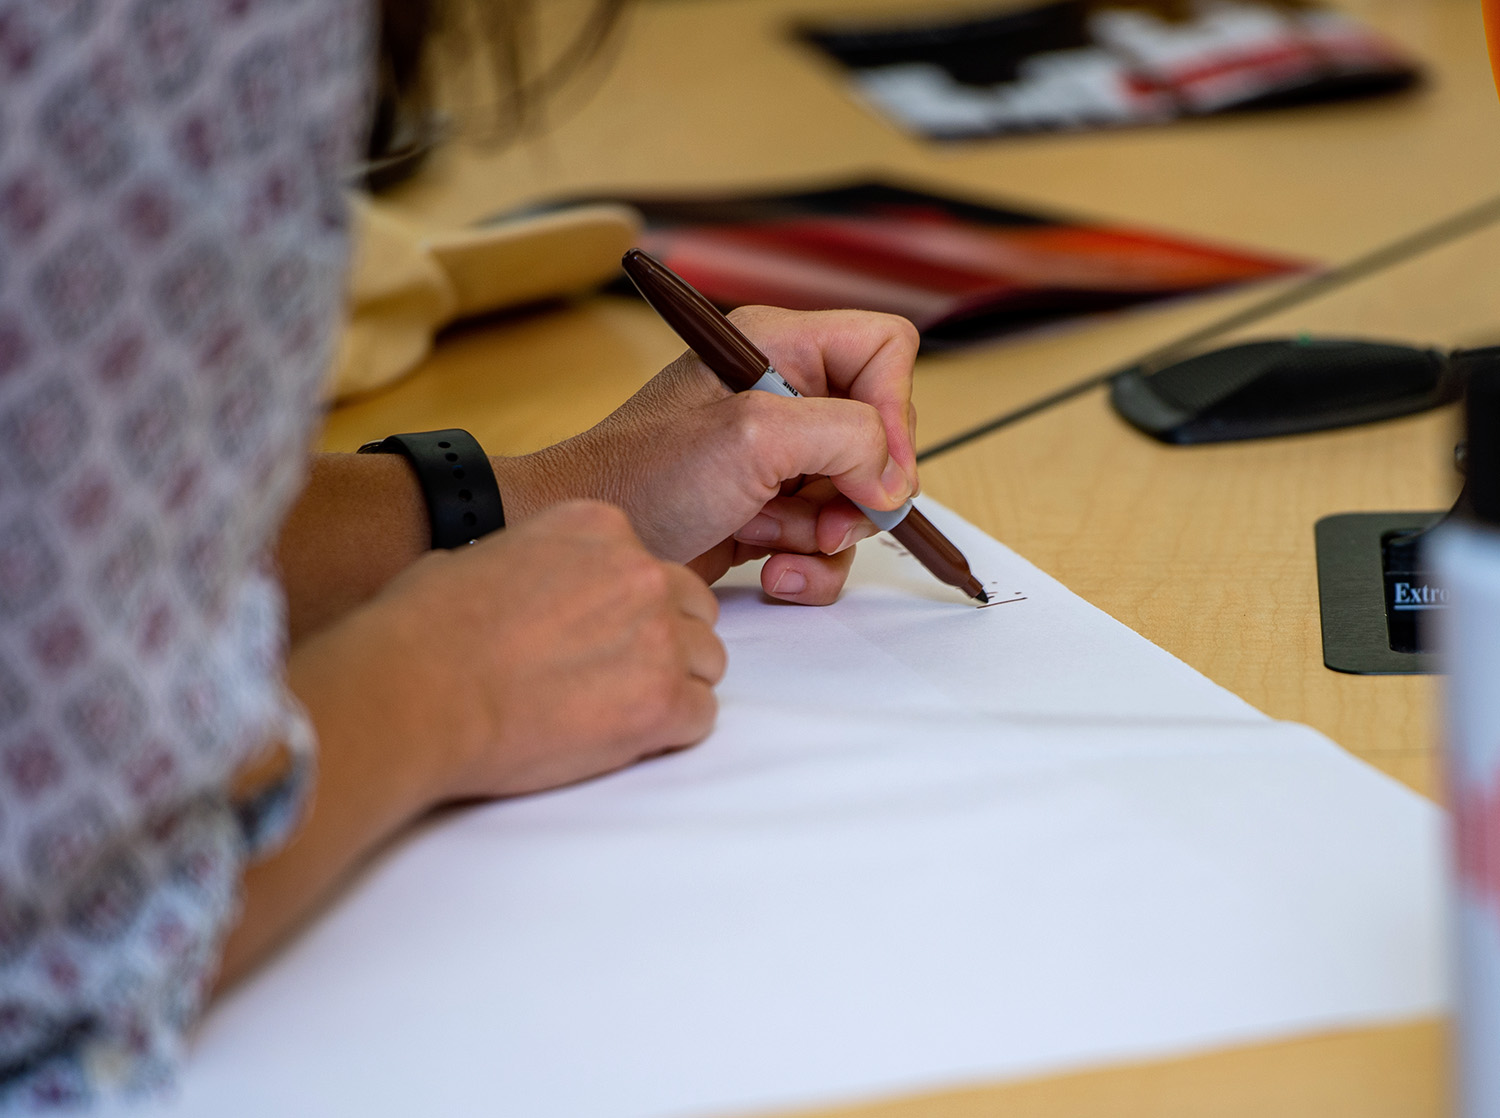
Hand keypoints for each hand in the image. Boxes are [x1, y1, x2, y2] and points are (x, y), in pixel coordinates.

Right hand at [294, 500, 725, 804]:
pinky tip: (621, 739)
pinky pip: (701, 715)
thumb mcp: (484, 557)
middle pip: (692, 610)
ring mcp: (657, 635)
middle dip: (663, 644)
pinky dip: (669, 732)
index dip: (626, 610)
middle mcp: (640, 570)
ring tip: (612, 712)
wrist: (415, 694)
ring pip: (707, 662)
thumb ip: (538, 563)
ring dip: (672, 687)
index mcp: (598, 526)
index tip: (591, 637)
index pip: (651, 566)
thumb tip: (531, 586)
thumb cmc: (424, 631)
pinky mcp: (662, 701)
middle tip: (611, 679)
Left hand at [502, 307, 920, 604]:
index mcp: (777, 347)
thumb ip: (843, 437)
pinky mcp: (768, 511)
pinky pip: (826, 539)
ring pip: (859, 496)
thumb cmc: (641, 477)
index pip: (884, 349)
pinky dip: (810, 564)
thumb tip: (892, 477)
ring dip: (831, 535)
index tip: (878, 467)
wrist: (594, 548)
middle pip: (880, 434)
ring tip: (779, 547)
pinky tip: (770, 572)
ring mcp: (777, 458)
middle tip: (827, 519)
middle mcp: (783, 395)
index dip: (896, 407)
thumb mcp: (750, 438)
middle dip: (861, 488)